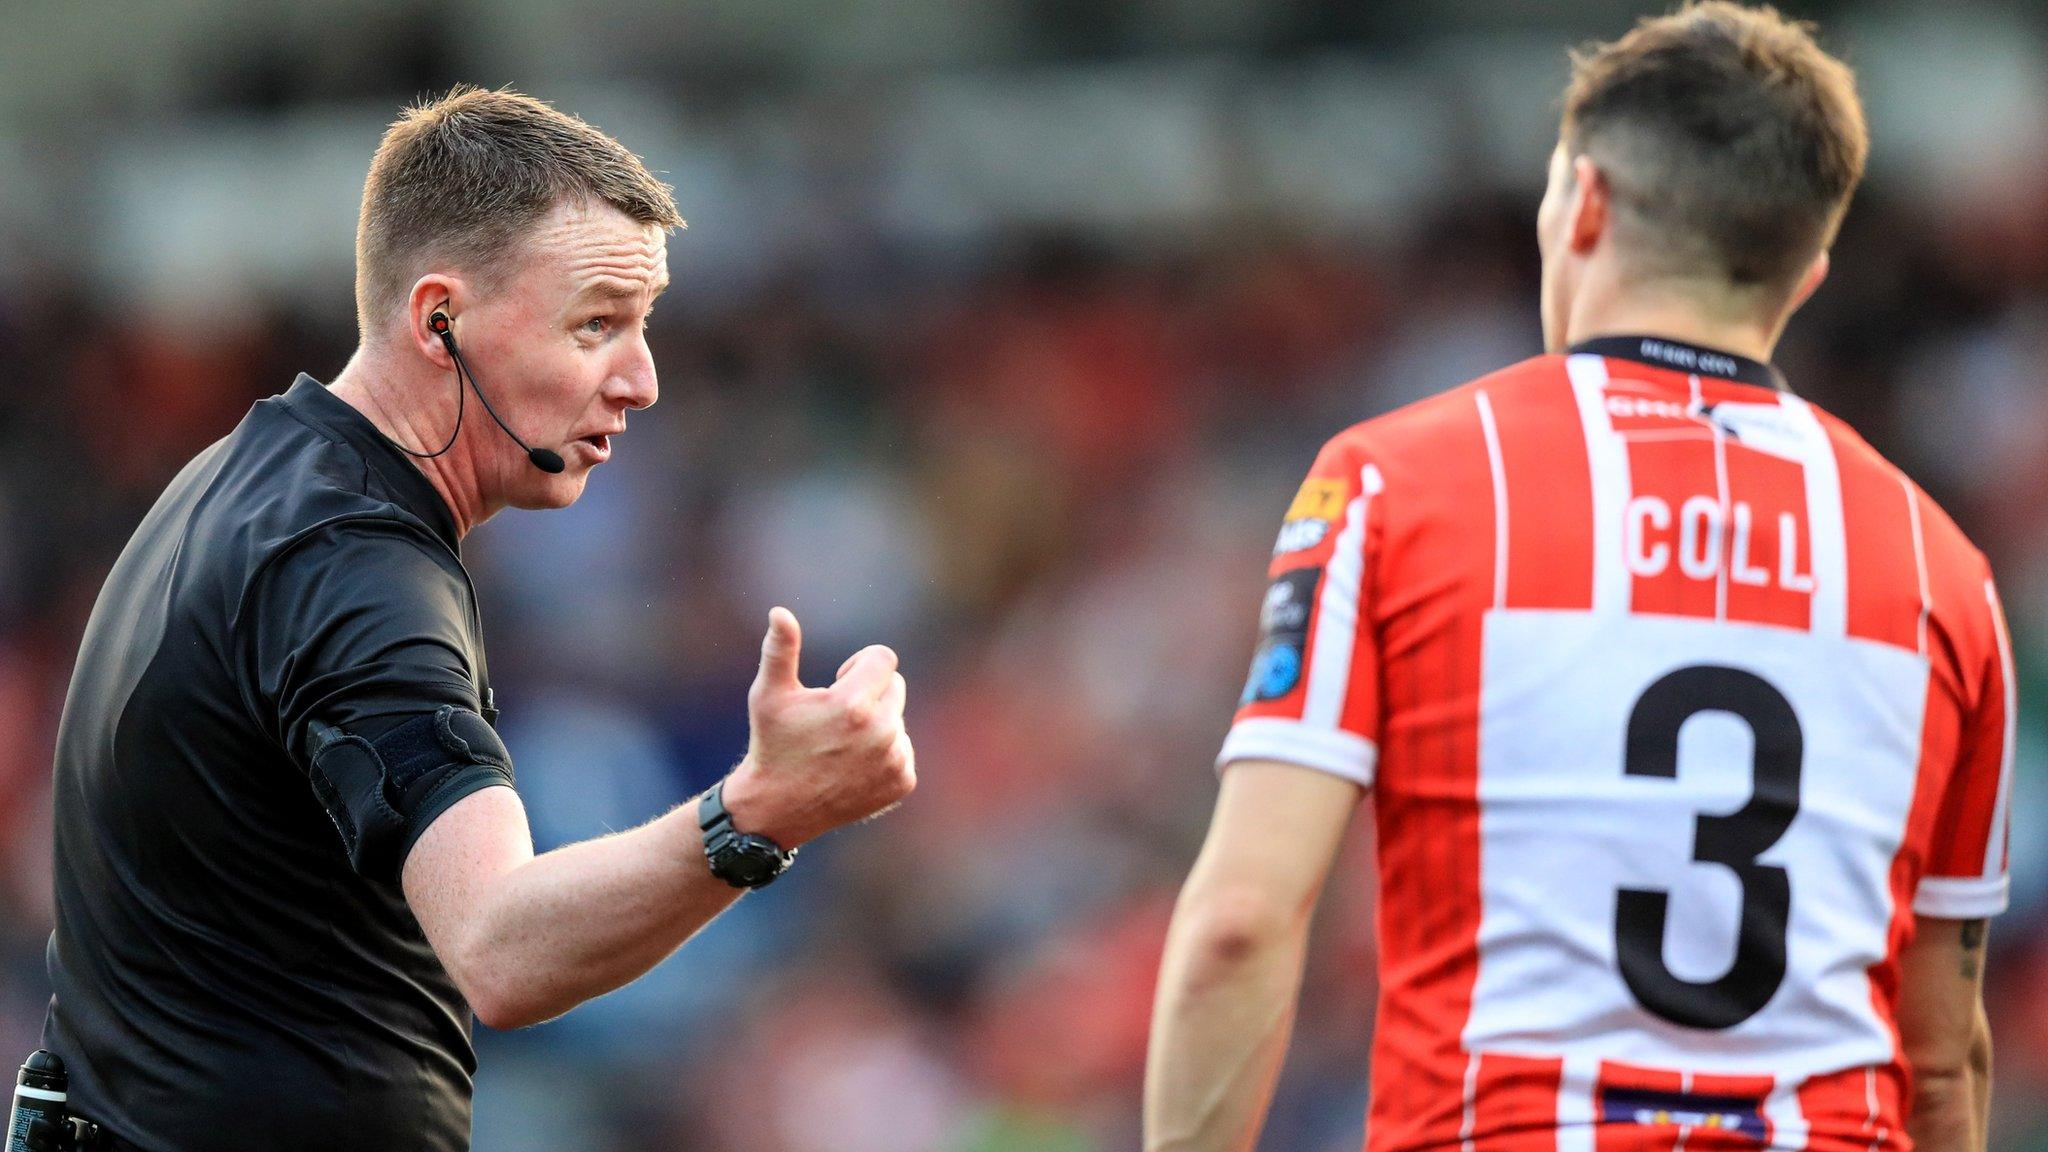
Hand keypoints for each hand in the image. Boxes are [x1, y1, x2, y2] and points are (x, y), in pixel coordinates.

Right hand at [719, 607, 915, 847]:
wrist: (778, 807)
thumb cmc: (772, 744)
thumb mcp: (770, 695)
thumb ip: (780, 650)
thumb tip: (780, 612)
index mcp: (853, 705)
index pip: (884, 659)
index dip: (859, 665)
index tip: (839, 681)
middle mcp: (882, 733)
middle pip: (895, 687)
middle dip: (869, 694)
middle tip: (835, 717)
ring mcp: (895, 760)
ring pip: (897, 720)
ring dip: (876, 724)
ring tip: (841, 746)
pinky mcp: (902, 782)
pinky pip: (904, 749)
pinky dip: (884, 753)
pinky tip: (853, 766)